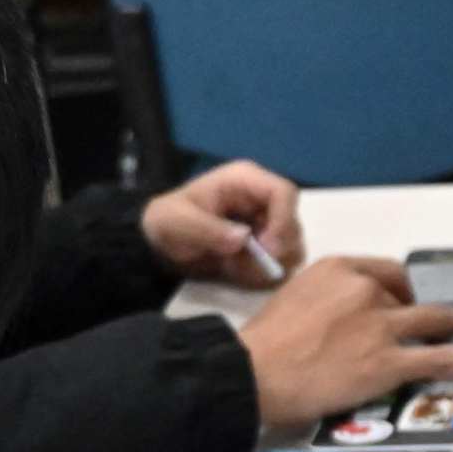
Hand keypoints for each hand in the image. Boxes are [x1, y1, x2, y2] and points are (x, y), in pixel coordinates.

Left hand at [141, 160, 304, 283]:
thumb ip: (207, 229)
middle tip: (253, 265)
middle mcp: (262, 199)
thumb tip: (243, 239)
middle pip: (294, 222)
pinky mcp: (264, 245)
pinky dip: (263, 272)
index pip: (284, 192)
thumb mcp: (176, 221)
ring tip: (237, 267)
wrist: (159, 243)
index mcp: (245, 180)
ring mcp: (266, 223)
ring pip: (292, 245)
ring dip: (270, 262)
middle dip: (278, 247)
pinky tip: (238, 270)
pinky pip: (280, 262)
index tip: (268, 248)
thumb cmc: (167, 222)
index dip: (284, 220)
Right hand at [233, 255, 452, 425]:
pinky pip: (442, 356)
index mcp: (340, 268)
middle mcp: (366, 290)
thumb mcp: (295, 298)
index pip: (388, 273)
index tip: (413, 300)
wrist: (255, 375)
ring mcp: (380, 325)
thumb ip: (330, 298)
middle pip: (411, 298)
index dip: (405, 290)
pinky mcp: (388, 360)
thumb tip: (348, 314)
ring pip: (437, 321)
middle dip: (432, 312)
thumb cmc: (266, 345)